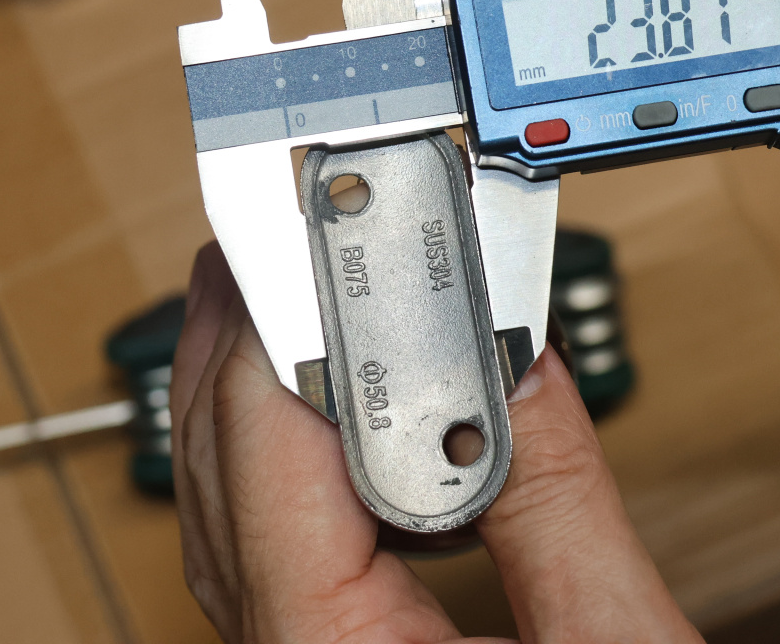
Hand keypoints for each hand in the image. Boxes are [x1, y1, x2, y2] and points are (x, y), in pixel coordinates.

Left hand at [171, 241, 699, 643]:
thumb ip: (563, 501)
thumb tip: (516, 360)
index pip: (273, 459)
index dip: (288, 327)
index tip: (314, 233)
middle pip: (216, 473)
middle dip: (236, 338)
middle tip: (258, 235)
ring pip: (220, 509)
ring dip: (243, 387)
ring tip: (272, 292)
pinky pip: (259, 548)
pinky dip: (273, 455)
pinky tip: (309, 407)